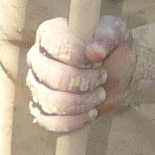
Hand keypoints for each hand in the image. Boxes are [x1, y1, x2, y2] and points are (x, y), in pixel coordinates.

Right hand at [25, 14, 134, 134]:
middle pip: (52, 77)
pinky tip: (90, 113)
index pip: (54, 45)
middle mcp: (37, 58)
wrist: (118, 74)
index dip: (78, 56)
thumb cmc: (113, 48)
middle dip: (84, 82)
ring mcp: (36, 85)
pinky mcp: (41, 108)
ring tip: (99, 94)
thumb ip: (108, 35)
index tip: (96, 60)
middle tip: (102, 77)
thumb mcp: (117, 33)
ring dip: (81, 102)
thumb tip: (93, 51)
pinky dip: (72, 121)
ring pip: (49, 102)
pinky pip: (47, 121)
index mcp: (49, 33)